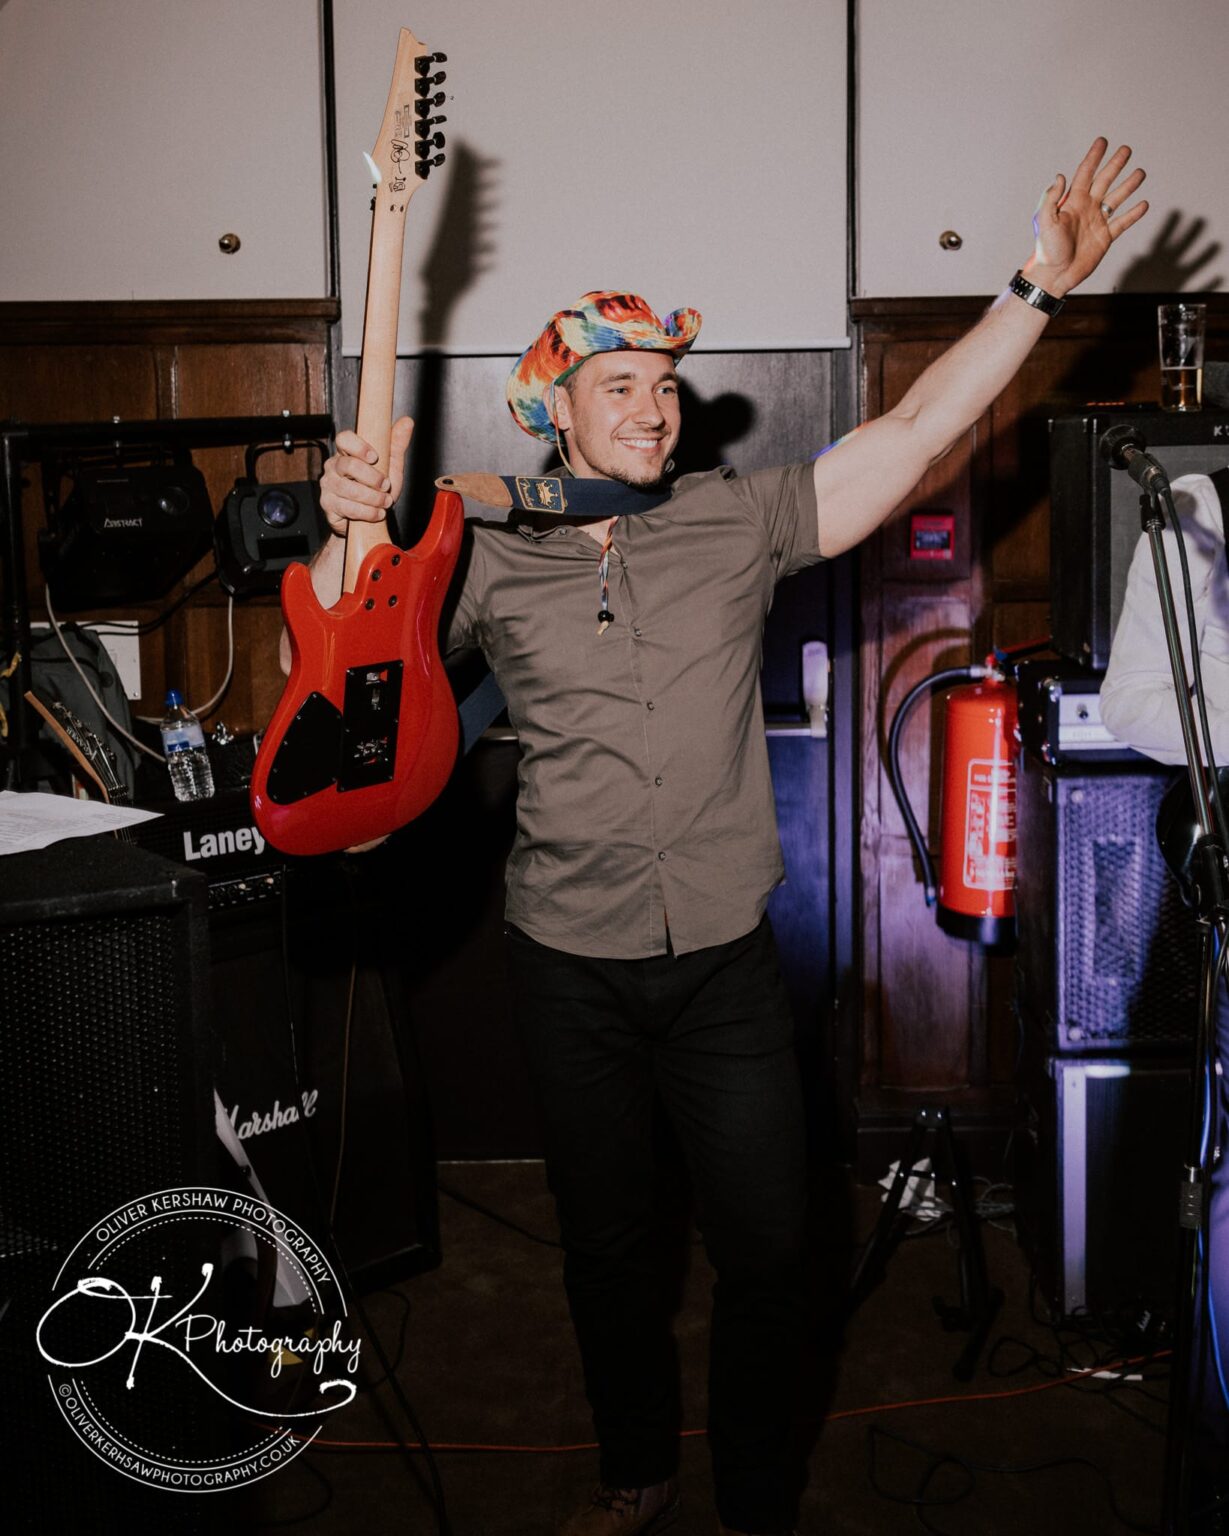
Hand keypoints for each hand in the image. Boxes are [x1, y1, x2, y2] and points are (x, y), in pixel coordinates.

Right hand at [319, 416, 413, 535]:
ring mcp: (328, 486)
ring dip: (372, 498)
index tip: (375, 457)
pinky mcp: (328, 505)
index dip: (358, 446)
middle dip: (372, 478)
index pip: (344, 439)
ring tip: (385, 502)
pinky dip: (367, 512)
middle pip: (348, 465)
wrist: (369, 517)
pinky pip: (347, 507)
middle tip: (386, 485)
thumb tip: (407, 421)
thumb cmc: (377, 487)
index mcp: (346, 452)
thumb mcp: (390, 465)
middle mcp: (333, 466)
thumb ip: (396, 444)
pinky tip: (377, 513)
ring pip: (348, 489)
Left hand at [1024, 137, 1148, 297]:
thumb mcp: (1044, 221)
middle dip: (1115, 165)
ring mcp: (1097, 222)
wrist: (1055, 276)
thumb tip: (1060, 176)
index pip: (1085, 173)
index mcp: (1072, 202)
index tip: (1103, 141)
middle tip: (1126, 150)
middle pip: (1104, 181)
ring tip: (1140, 173)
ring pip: (1116, 199)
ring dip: (1128, 186)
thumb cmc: (1046, 251)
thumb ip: (1051, 199)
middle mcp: (1086, 209)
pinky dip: (1134, 214)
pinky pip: (1122, 222)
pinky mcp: (1105, 238)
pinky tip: (1144, 204)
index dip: (1094, 157)